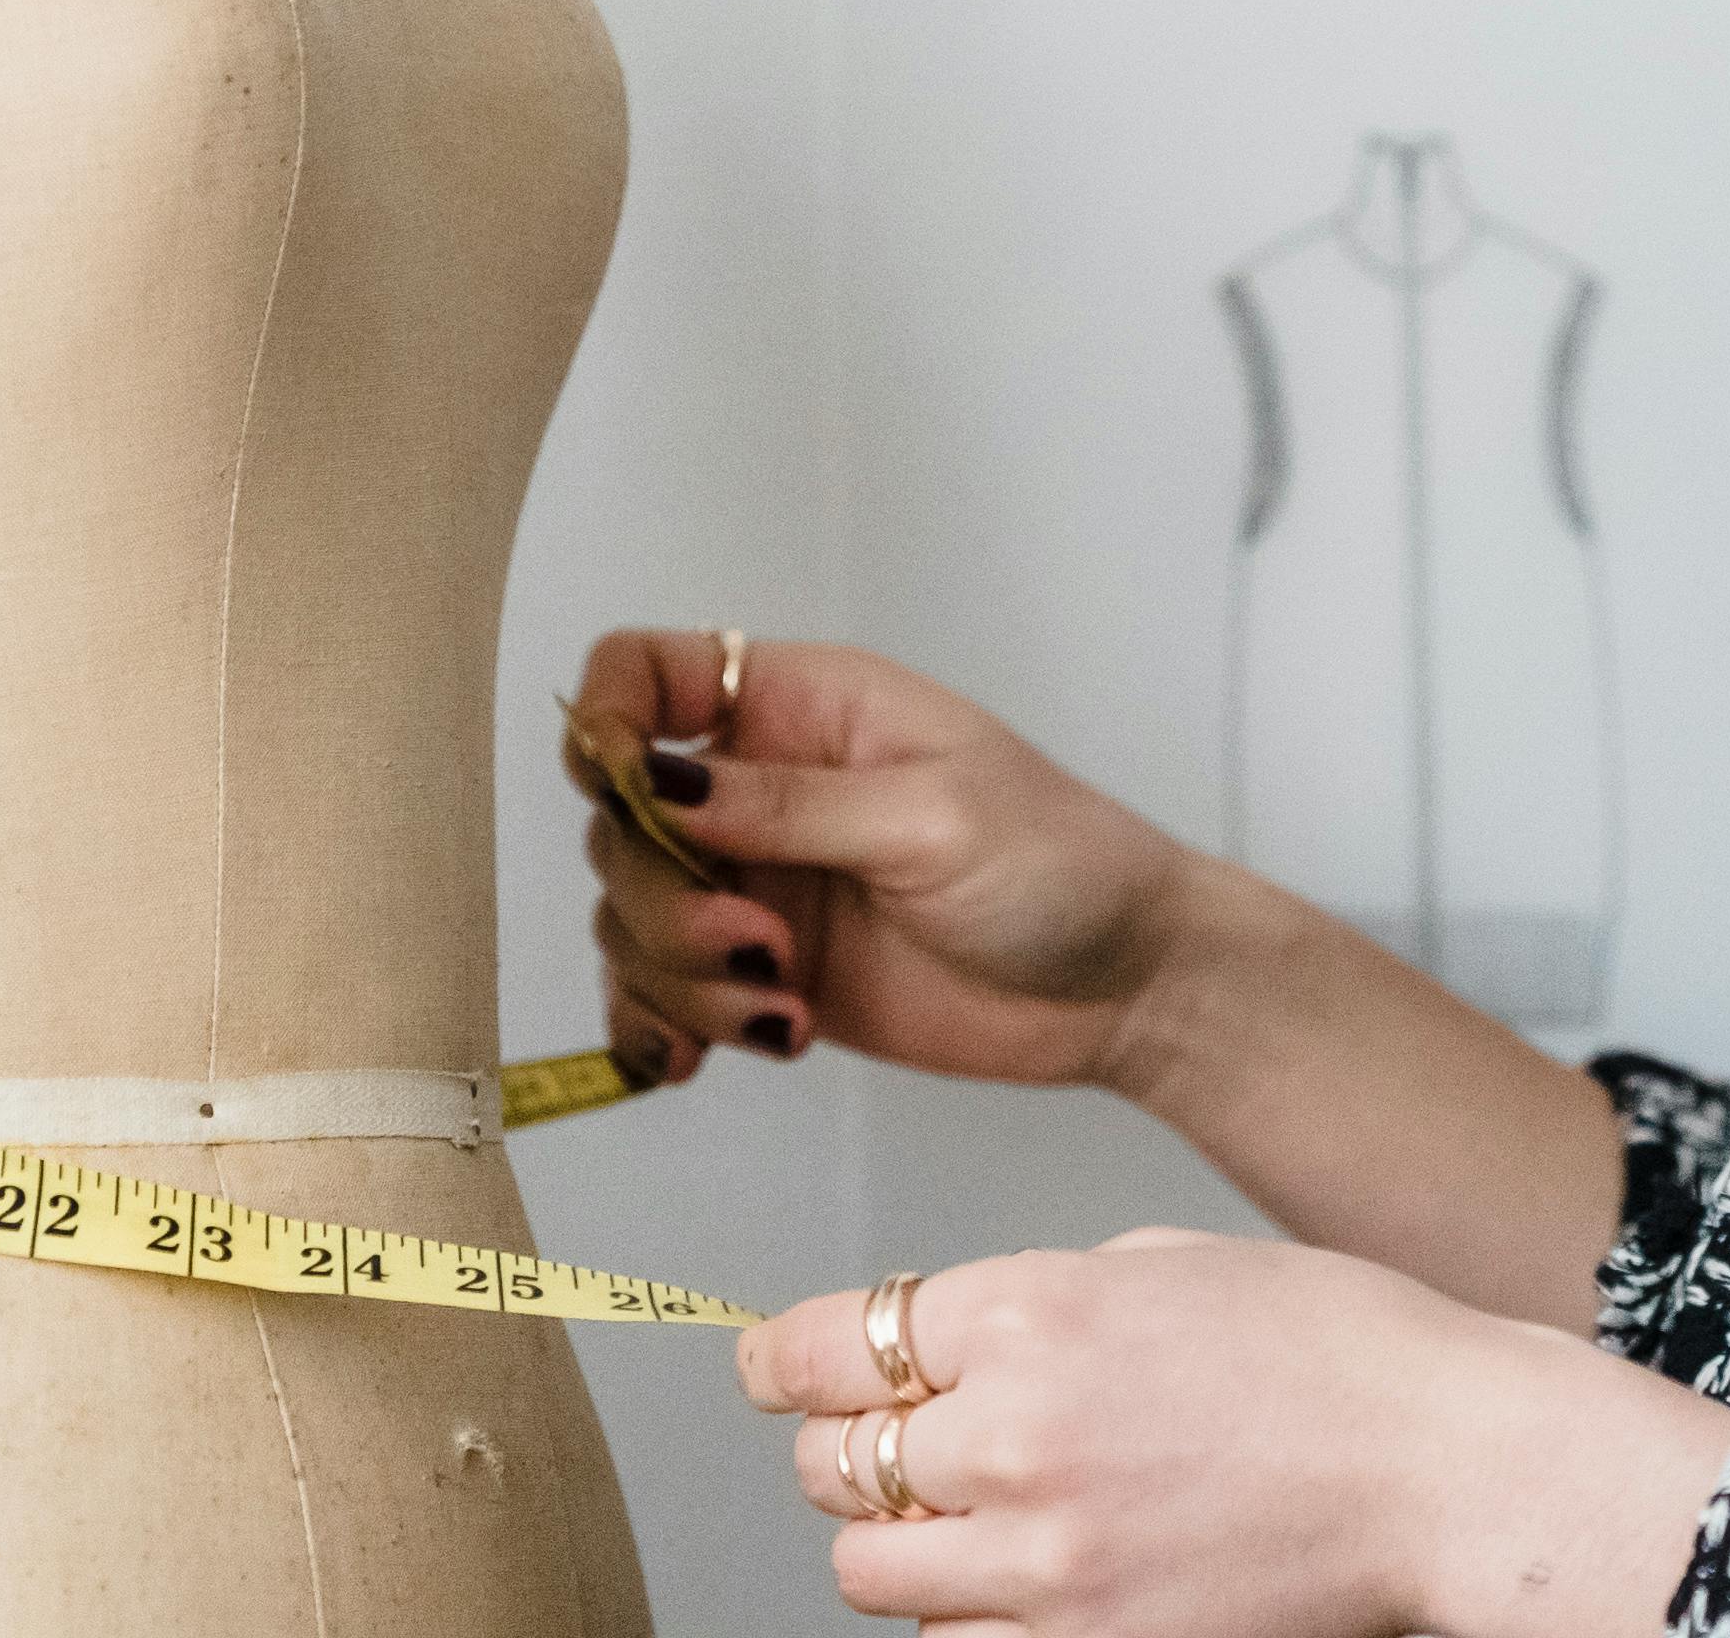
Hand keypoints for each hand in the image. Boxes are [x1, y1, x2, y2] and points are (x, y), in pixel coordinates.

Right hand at [573, 629, 1206, 1092]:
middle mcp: (765, 788)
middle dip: (662, 899)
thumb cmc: (1063, 866)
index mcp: (807, 707)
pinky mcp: (766, 972)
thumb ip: (790, 804)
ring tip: (778, 1008)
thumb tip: (660, 779)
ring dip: (678, 978)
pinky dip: (662, 1028)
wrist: (1123, 986)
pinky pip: (660, 995)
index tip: (622, 792)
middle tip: (757, 950)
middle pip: (621, 821)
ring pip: (633, 918)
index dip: (606, 720)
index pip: (651, 671)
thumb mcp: (932, 817)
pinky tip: (703, 1058)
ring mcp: (761, 884)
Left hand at [748, 1231, 1729, 1637]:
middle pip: (832, 1469)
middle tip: (890, 1438)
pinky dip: (976, 1613)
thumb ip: (1036, 1302)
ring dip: (906, 1543)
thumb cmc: (1337, 1351)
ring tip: (979, 1513)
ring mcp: (1047, 1565)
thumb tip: (940, 1342)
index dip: (781, 1362)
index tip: (772, 1370)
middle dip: (849, 1449)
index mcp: (1035, 1310)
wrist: (1446, 1470)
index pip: (824, 1349)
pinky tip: (1039, 1571)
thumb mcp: (1166, 1265)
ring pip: (877, 1577)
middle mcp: (1018, 1438)